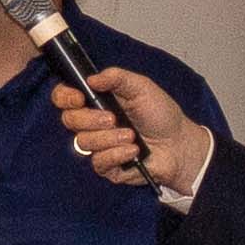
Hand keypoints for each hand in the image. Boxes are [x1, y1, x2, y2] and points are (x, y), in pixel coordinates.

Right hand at [58, 66, 212, 197]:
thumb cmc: (161, 115)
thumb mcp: (142, 88)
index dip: (65, 97)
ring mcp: (98, 145)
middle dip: (91, 119)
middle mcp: (93, 123)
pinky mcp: (107, 166)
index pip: (65, 97)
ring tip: (131, 136)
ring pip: (83, 142)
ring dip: (109, 138)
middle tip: (113, 119)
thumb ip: (117, 78)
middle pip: (69, 120)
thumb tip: (92, 78)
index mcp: (98, 101)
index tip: (79, 98)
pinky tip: (134, 151)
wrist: (179, 145)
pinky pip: (98, 162)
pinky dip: (117, 154)